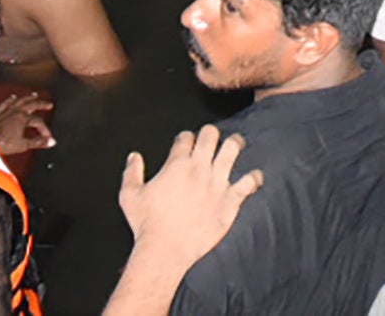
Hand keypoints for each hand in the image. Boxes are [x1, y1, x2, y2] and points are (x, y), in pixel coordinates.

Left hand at [0, 89, 57, 156]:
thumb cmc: (4, 144)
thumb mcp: (24, 145)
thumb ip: (38, 142)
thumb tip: (52, 141)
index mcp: (23, 118)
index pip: (38, 121)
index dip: (44, 129)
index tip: (47, 137)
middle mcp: (16, 111)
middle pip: (32, 105)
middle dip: (42, 104)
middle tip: (49, 104)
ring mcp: (6, 111)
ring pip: (20, 101)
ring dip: (28, 98)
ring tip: (34, 95)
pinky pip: (5, 103)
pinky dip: (10, 100)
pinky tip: (13, 97)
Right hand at [116, 132, 261, 270]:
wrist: (166, 250)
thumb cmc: (147, 224)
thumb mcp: (129, 195)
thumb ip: (131, 172)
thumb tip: (134, 156)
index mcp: (177, 164)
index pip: (186, 138)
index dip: (186, 137)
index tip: (186, 142)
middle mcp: (200, 168)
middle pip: (210, 135)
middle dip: (210, 134)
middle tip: (211, 138)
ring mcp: (217, 183)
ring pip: (232, 149)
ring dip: (235, 144)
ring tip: (236, 144)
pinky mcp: (230, 200)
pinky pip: (249, 183)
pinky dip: (254, 178)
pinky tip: (255, 177)